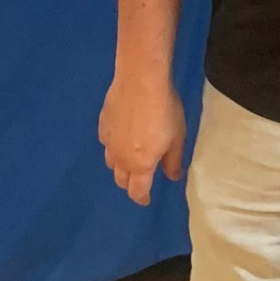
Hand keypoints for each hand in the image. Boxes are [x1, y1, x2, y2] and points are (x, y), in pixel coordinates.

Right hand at [98, 76, 185, 205]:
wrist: (140, 81)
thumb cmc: (164, 110)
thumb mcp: (177, 138)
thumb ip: (173, 161)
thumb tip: (172, 177)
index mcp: (140, 165)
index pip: (137, 191)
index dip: (142, 198)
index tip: (146, 199)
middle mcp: (120, 158)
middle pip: (121, 180)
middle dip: (131, 183)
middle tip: (141, 178)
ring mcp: (108, 141)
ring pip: (111, 163)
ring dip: (121, 165)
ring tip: (131, 157)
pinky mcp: (102, 125)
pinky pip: (106, 143)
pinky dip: (114, 145)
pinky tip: (122, 135)